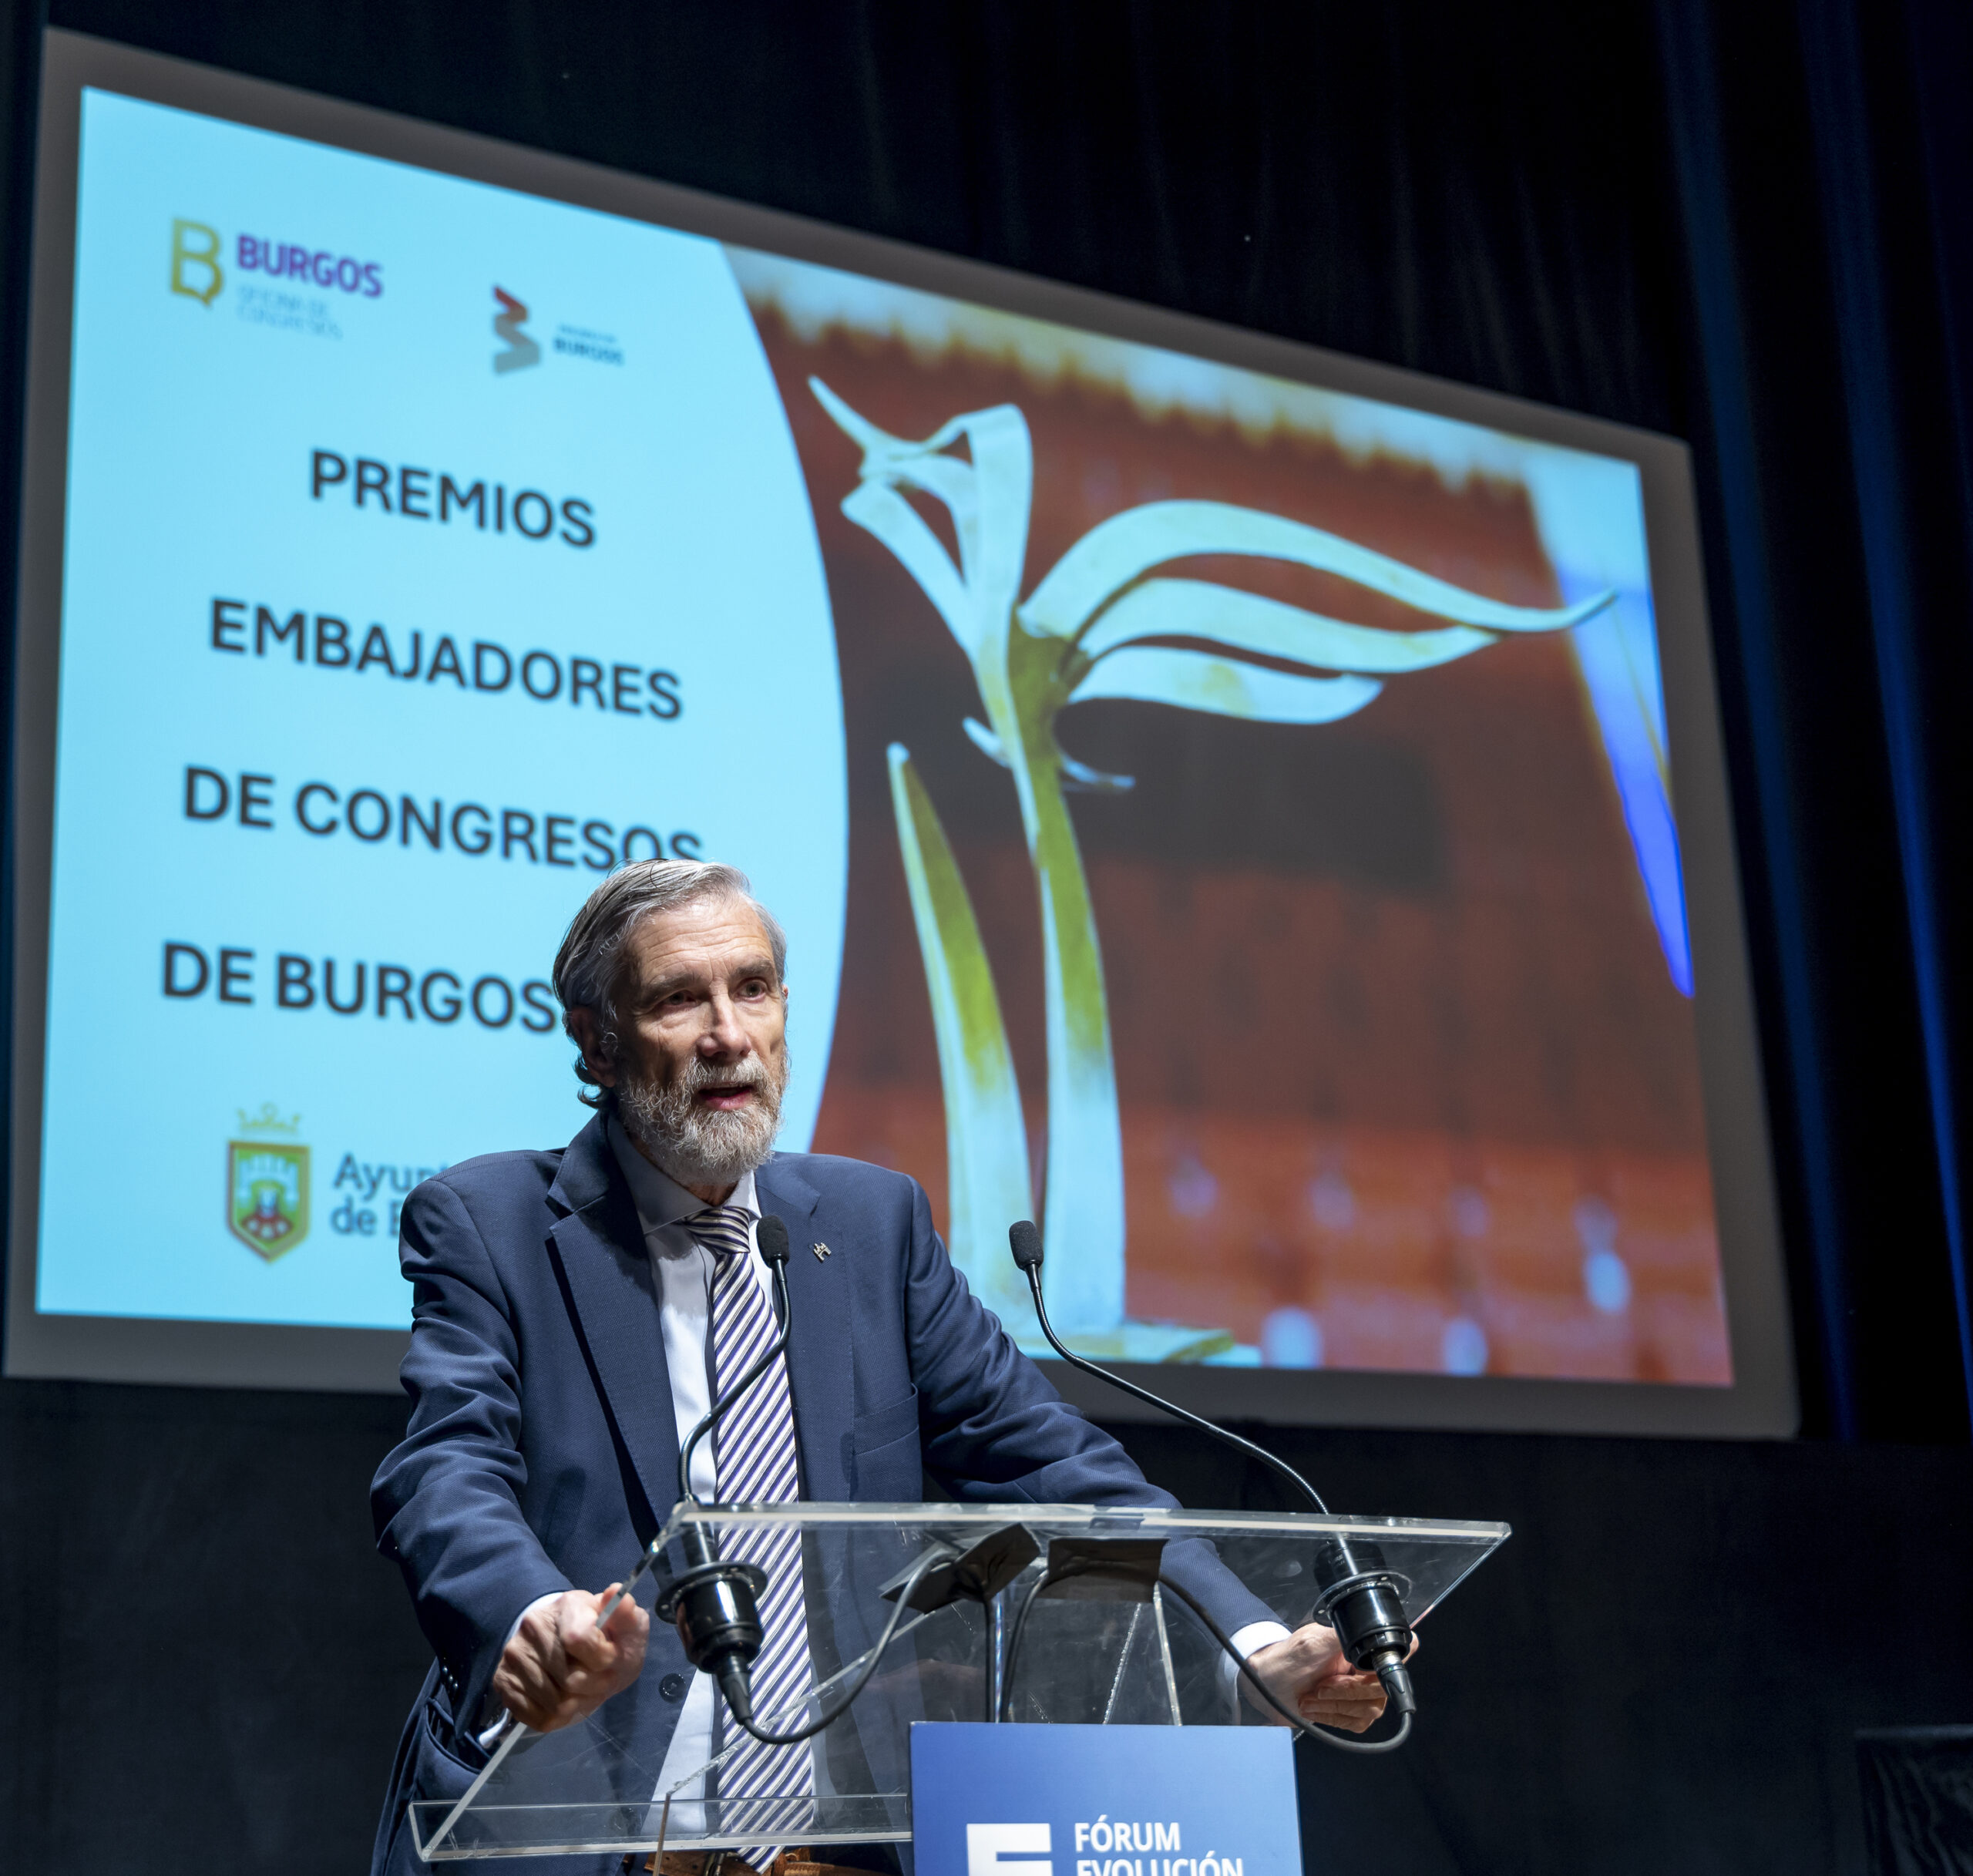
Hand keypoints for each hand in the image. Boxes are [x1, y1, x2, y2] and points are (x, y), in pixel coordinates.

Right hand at [490, 1586, 649, 1733]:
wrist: (571, 1647)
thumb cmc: (604, 1636)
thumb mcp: (626, 1625)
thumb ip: (626, 1615)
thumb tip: (615, 1593)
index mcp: (567, 1606)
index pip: (579, 1639)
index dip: (603, 1658)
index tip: (612, 1659)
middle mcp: (534, 1626)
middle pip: (570, 1679)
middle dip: (596, 1687)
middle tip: (603, 1681)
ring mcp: (515, 1655)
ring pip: (556, 1704)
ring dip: (580, 1705)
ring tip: (587, 1692)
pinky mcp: (504, 1681)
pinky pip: (538, 1718)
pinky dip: (560, 1719)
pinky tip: (569, 1703)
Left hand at [1240, 1621, 1413, 1733]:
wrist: (1270, 1684)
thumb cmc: (1289, 1658)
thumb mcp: (1313, 1642)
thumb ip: (1344, 1636)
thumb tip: (1368, 1624)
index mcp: (1359, 1647)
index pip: (1394, 1655)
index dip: (1390, 1666)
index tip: (1362, 1672)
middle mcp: (1365, 1669)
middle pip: (1380, 1690)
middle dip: (1346, 1692)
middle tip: (1320, 1687)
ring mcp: (1360, 1693)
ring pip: (1369, 1709)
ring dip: (1335, 1706)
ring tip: (1311, 1698)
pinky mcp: (1352, 1713)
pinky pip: (1357, 1724)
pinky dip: (1332, 1718)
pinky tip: (1314, 1708)